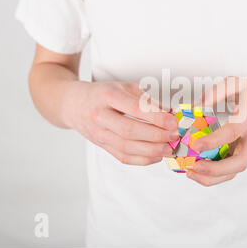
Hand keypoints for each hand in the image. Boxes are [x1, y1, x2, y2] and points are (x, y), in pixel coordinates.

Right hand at [63, 81, 178, 164]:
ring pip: (126, 147)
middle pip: (129, 131)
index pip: (134, 109)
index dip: (156, 117)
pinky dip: (141, 160)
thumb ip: (146, 100)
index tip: (173, 122)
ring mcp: (98, 133)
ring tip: (168, 148)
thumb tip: (170, 113)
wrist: (73, 104)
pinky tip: (156, 156)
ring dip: (151, 151)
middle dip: (156, 136)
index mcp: (107, 96)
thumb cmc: (103, 93)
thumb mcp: (124, 87)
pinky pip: (122, 157)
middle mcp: (100, 116)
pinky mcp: (101, 146)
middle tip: (173, 136)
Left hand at [187, 77, 246, 185]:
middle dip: (216, 169)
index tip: (195, 143)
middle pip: (239, 162)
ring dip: (213, 178)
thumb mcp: (236, 83)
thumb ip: (215, 92)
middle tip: (194, 167)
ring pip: (234, 171)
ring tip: (191, 174)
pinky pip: (230, 170)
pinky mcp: (243, 155)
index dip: (213, 141)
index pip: (231, 133)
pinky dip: (214, 176)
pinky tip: (197, 172)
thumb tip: (195, 107)